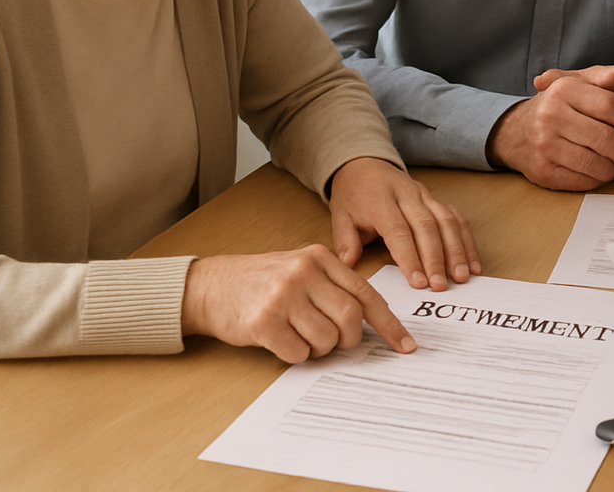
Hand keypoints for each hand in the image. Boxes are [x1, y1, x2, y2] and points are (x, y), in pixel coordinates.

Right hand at [181, 245, 416, 363]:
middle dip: (348, 340)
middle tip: (335, 343)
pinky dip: (296, 355)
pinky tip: (280, 341)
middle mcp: (304, 272)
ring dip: (318, 349)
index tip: (405, 345)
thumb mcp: (300, 269)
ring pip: (326, 339)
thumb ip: (333, 287)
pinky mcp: (264, 321)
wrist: (208, 286)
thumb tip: (369, 322)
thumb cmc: (259, 281)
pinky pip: (299, 353)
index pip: (366, 294)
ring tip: (299, 337)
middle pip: (351, 319)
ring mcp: (283, 295)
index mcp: (319, 257)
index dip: (389, 324)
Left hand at [328, 157, 479, 289]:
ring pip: (447, 221)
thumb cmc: (353, 195)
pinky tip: (472, 263)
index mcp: (380, 200)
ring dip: (457, 251)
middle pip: (427, 227)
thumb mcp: (339, 215)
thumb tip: (349, 265)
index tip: (417, 282)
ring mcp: (425, 195)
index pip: (398, 230)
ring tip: (461, 277)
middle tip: (440, 286)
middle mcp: (407, 195)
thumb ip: (345, 241)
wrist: (365, 165)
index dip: (409, 257)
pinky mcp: (436, 199)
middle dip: (436, 259)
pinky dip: (466, 241)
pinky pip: (456, 218)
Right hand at [487, 60, 613, 189]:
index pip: (609, 105)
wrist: (516, 131)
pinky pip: (582, 181)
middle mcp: (550, 115)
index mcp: (563, 89)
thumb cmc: (558, 106)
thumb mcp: (578, 84)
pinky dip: (598, 180)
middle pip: (605, 138)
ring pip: (596, 164)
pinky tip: (600, 172)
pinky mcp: (542, 171)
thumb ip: (605, 76)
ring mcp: (544, 144)